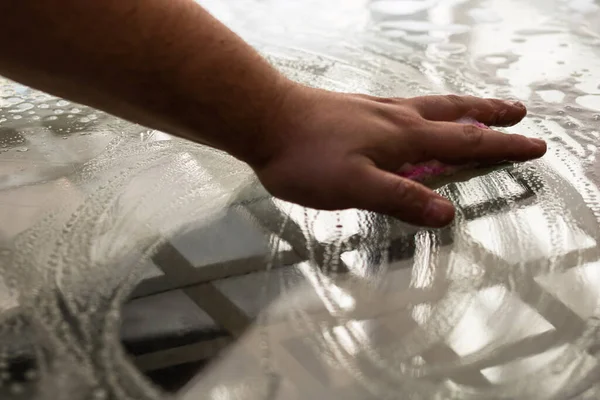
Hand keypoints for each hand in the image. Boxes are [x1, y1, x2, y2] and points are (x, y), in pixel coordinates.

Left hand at [252, 84, 545, 226]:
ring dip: (462, 107)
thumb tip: (446, 213)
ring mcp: (376, 110)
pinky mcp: (356, 109)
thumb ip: (400, 198)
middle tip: (518, 112)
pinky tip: (416, 114)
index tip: (532, 145)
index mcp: (403, 138)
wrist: (264, 119)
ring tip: (478, 109)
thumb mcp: (355, 187)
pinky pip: (405, 106)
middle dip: (490, 116)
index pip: (465, 142)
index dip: (501, 146)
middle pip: (455, 114)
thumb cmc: (305, 156)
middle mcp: (396, 118)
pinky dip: (426, 108)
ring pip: (430, 105)